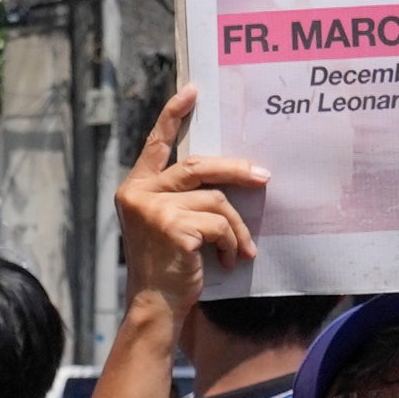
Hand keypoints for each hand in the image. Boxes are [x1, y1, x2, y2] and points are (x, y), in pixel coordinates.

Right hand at [114, 88, 264, 304]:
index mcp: (134, 189)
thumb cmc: (167, 267)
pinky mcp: (173, 227)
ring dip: (235, 226)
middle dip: (235, 170)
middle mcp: (138, 194)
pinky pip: (219, 223)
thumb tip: (229, 175)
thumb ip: (183, 197)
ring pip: (215, 200)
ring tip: (239, 249)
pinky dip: (231, 242)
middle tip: (263, 176)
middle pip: (197, 167)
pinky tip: (229, 260)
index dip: (173, 116)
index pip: (155, 145)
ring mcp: (153, 210)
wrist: (156, 306)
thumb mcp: (169, 224)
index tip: (192, 91)